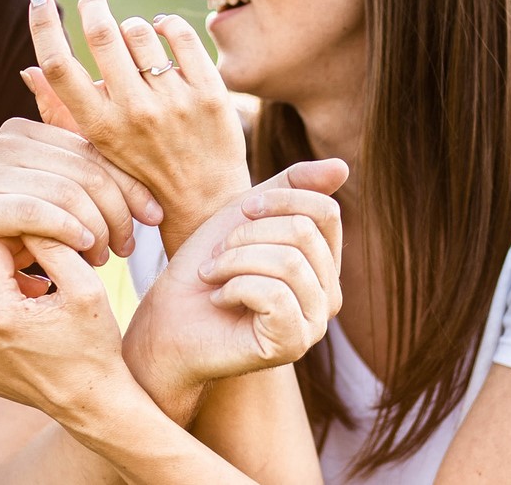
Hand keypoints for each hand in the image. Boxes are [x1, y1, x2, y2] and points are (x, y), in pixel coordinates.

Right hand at [0, 118, 162, 295]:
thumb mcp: (41, 202)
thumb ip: (77, 186)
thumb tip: (142, 197)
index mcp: (29, 133)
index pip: (95, 152)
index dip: (132, 185)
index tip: (154, 217)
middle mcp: (8, 142)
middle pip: (87, 171)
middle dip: (118, 211)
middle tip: (129, 247)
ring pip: (67, 191)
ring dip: (96, 228)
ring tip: (103, 258)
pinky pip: (36, 211)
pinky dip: (67, 229)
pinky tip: (84, 247)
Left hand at [0, 237, 131, 422]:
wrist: (93, 402)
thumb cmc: (95, 343)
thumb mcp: (85, 285)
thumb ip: (53, 244)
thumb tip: (27, 216)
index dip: (19, 239)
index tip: (43, 246)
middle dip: (3, 262)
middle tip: (38, 269)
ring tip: (31, 294)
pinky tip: (22, 319)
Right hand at [26, 0, 250, 252]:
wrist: (203, 203)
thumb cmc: (141, 174)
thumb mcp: (97, 149)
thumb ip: (62, 111)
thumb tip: (28, 70)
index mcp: (100, 127)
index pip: (59, 66)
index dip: (42, 26)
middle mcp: (134, 113)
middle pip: (102, 34)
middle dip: (92, 5)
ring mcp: (174, 102)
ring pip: (141, 31)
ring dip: (133, 26)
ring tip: (133, 36)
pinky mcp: (209, 93)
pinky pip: (181, 35)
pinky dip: (168, 25)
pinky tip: (163, 31)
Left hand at [122, 159, 347, 424]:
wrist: (167, 321)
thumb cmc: (204, 270)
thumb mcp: (243, 217)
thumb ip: (288, 189)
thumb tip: (342, 166)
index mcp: (322, 264)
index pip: (325, 211)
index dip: (277, 201)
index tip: (241, 213)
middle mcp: (328, 295)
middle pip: (304, 233)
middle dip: (246, 235)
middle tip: (217, 255)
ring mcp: (314, 324)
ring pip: (288, 262)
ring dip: (234, 261)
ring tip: (213, 275)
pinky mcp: (292, 344)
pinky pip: (274, 294)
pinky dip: (234, 288)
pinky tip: (219, 300)